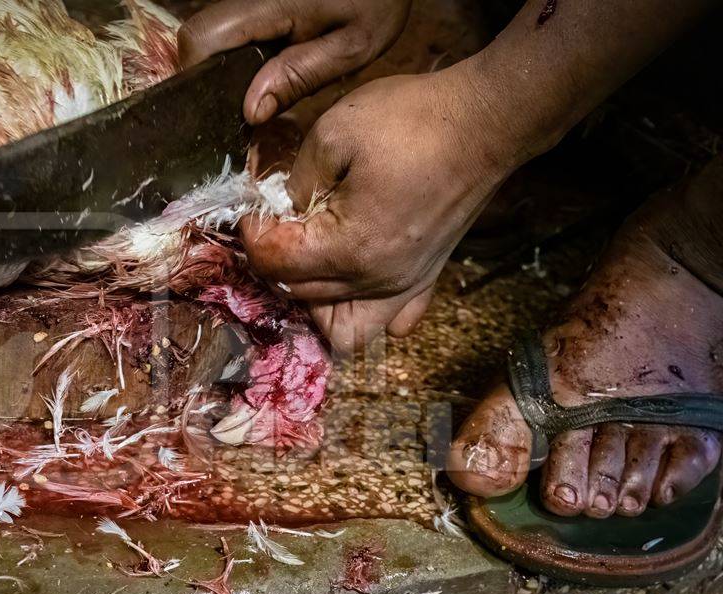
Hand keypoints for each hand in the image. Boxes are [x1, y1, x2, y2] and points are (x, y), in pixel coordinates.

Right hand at [178, 0, 411, 123]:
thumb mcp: (351, 46)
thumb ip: (299, 77)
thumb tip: (250, 111)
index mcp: (268, 5)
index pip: (199, 39)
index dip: (201, 76)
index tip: (228, 105)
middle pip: (200, 35)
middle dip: (218, 73)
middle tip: (257, 96)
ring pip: (215, 30)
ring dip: (232, 60)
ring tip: (272, 76)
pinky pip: (234, 24)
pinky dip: (245, 47)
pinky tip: (276, 57)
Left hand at [241, 64, 522, 351]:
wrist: (486, 121)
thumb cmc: (414, 121)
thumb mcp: (334, 133)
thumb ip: (296, 179)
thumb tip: (279, 205)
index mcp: (349, 249)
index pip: (275, 263)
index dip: (253, 232)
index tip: (255, 204)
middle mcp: (376, 281)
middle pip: (299, 295)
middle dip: (275, 259)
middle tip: (277, 220)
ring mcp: (404, 286)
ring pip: (341, 327)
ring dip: (313, 299)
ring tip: (309, 257)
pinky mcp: (426, 278)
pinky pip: (390, 322)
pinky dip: (363, 310)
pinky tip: (353, 279)